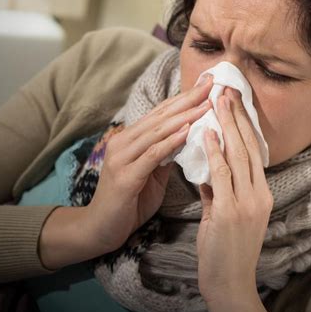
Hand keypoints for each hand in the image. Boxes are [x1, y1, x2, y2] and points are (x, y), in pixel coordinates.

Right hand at [85, 75, 213, 253]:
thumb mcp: (150, 175)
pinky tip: (187, 130)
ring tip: (206, 104)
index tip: (206, 86)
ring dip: (184, 116)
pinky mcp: (124, 175)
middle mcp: (123, 142)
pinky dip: (170, 141)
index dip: (183, 99)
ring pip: (157, 131)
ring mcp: (121, 157)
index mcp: (129, 140)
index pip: (159, 114)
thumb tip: (187, 139)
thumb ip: (164, 155)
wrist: (100, 228)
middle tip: (210, 83)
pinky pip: (152, 154)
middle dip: (187, 99)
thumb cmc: (128, 201)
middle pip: (160, 116)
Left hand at [196, 88, 273, 304]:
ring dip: (226, 125)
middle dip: (235, 116)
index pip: (252, 151)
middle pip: (247, 147)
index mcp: (259, 193)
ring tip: (217, 100)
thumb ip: (216, 191)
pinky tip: (206, 133)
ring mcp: (246, 203)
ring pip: (237, 155)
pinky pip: (221, 175)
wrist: (228, 282)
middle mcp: (258, 194)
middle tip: (226, 90)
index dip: (242, 125)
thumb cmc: (224, 248)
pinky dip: (214, 152)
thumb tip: (206, 171)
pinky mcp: (229, 212)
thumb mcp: (222, 214)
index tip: (232, 102)